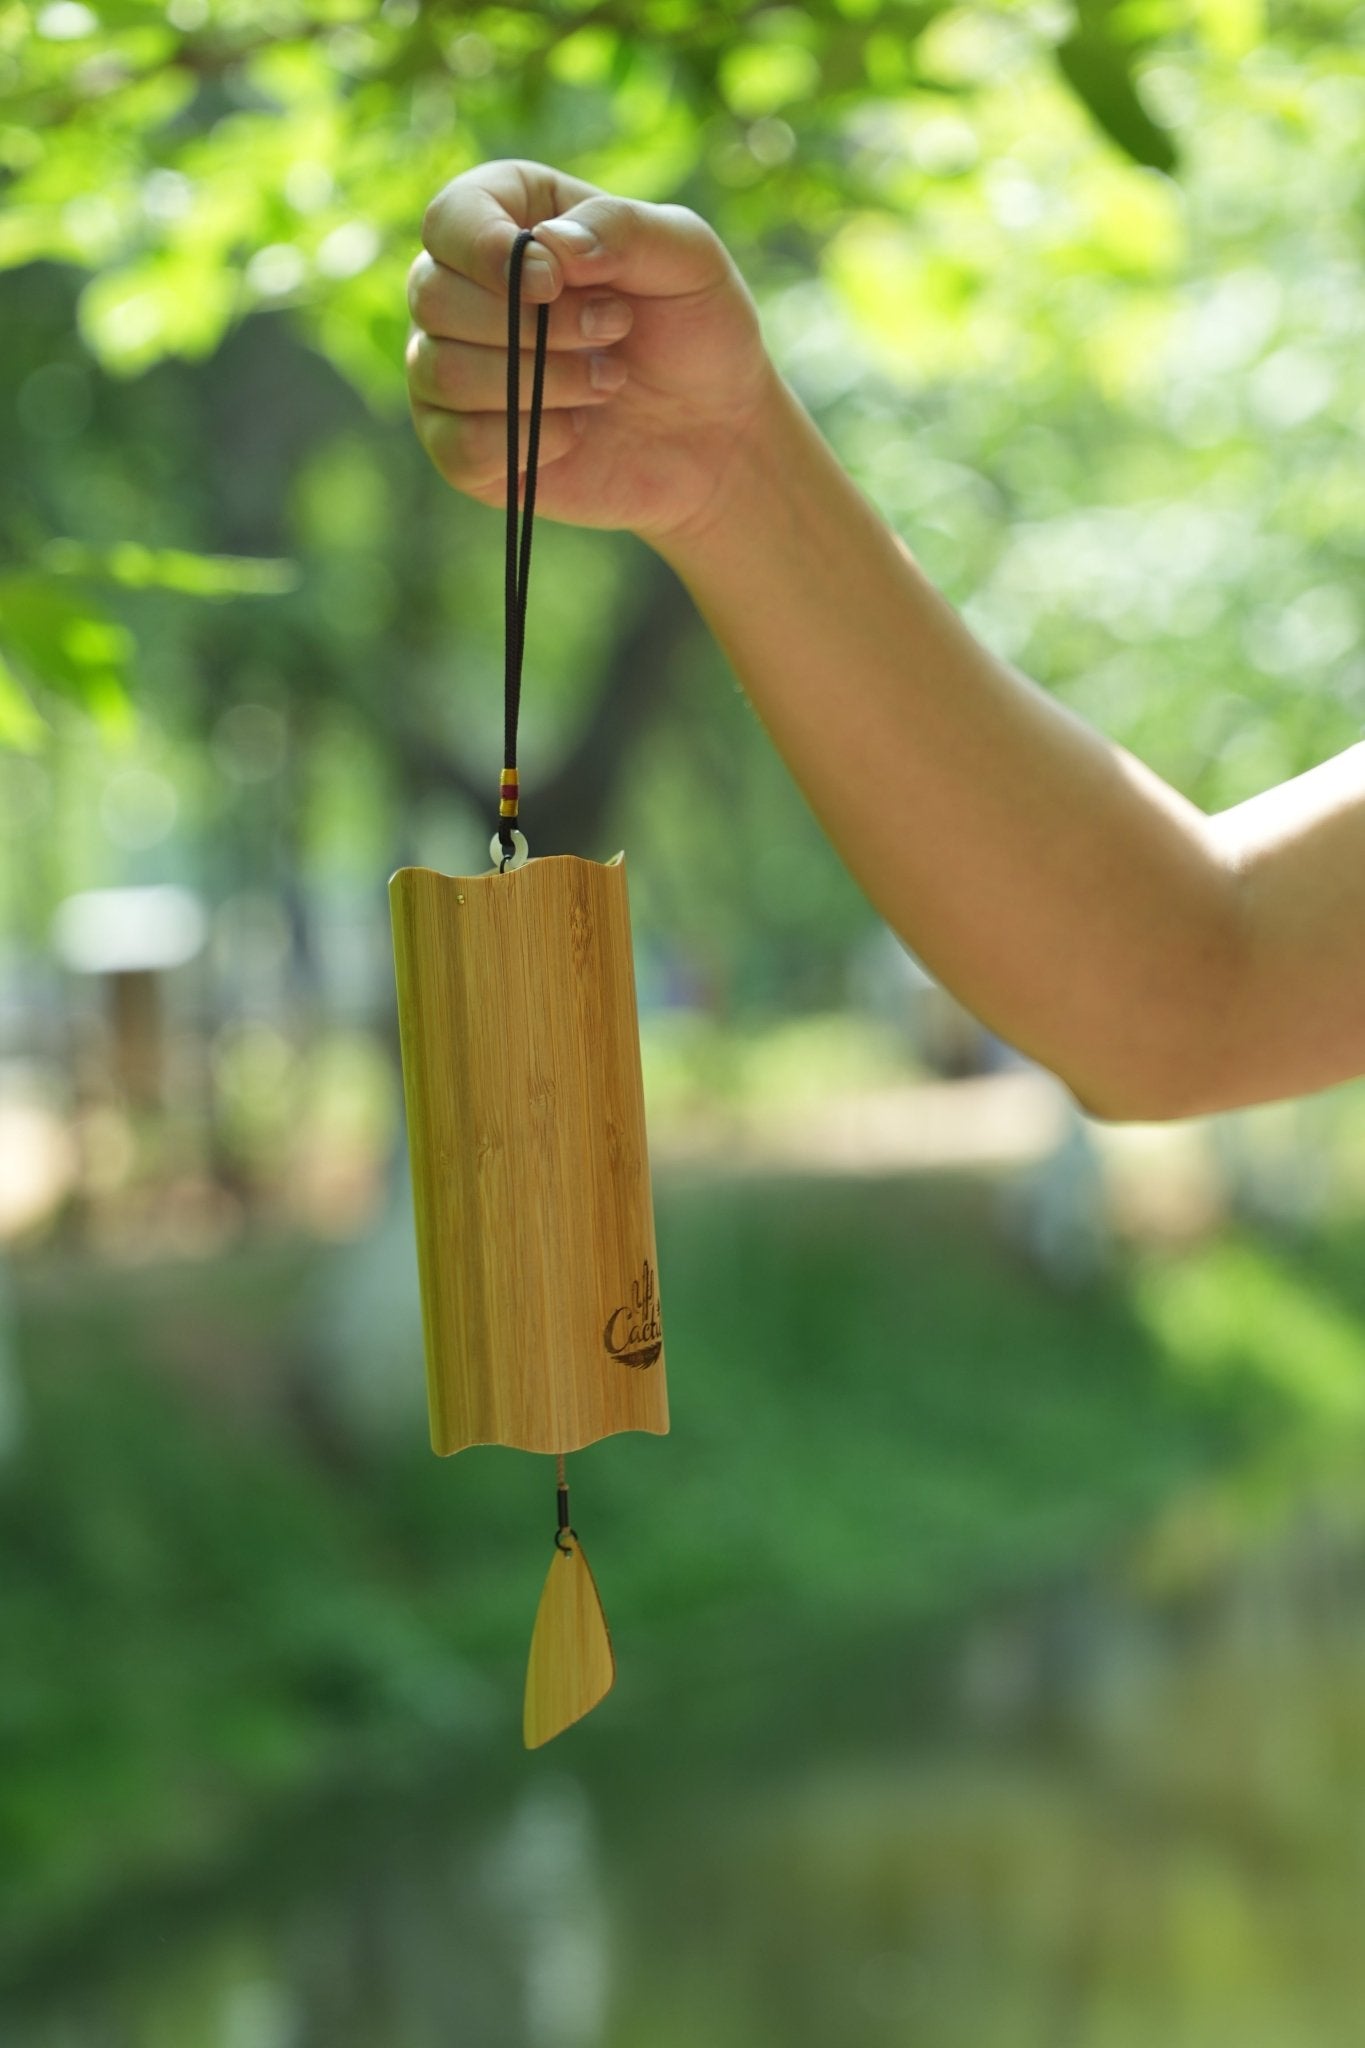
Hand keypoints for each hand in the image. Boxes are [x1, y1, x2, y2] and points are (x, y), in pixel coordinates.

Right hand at [406, 159, 775, 548]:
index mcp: (510, 221)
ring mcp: (455, 372)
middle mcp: (465, 292)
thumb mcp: (688, 259)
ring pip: (439, 370)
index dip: (486, 249)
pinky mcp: (464, 448)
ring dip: (537, 381)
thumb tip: (547, 246)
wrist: (716, 436)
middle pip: (433, 295)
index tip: (553, 281)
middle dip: (529, 323)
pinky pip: (454, 445)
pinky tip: (576, 432)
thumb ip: (621, 228)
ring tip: (608, 383)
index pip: (448, 219)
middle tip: (614, 329)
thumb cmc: (697, 333)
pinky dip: (524, 439)